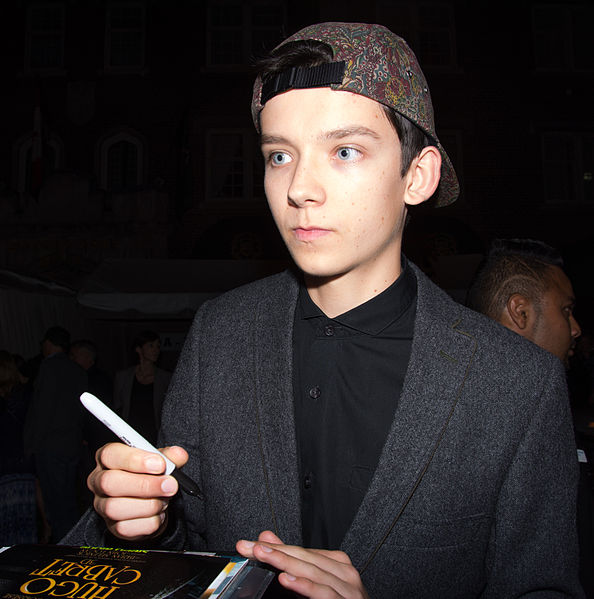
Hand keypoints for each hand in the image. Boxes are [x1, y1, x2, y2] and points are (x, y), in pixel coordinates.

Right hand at [88, 442, 187, 539]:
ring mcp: (103, 506)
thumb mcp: (161, 460)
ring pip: (115, 508)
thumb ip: (170, 456)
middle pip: (110, 483)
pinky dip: (149, 521)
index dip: (135, 459)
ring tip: (165, 499)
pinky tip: (158, 513)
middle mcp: (99, 481)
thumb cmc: (151, 474)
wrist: (153, 500)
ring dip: (149, 504)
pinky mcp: (113, 527)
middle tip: (169, 485)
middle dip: (144, 484)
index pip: (110, 454)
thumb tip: (179, 455)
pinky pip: (126, 528)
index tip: (160, 464)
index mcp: (108, 458)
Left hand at [236, 531, 368, 598]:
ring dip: (285, 562)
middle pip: (305, 557)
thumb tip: (267, 538)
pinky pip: (324, 593)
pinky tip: (287, 579)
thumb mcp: (314, 583)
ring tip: (264, 556)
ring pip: (312, 571)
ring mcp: (348, 588)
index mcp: (336, 564)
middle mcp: (345, 572)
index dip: (273, 546)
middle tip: (252, 547)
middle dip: (275, 551)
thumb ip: (290, 561)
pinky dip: (305, 585)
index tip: (249, 545)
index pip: (300, 550)